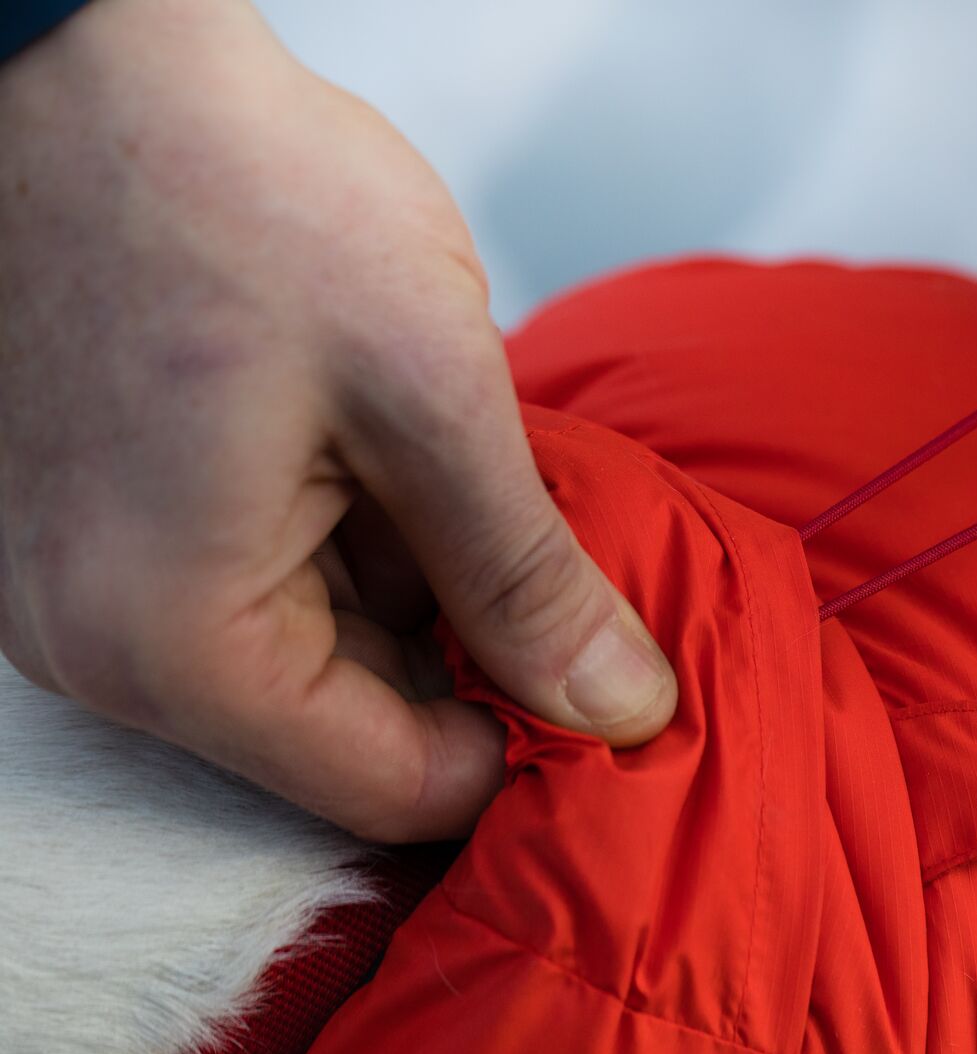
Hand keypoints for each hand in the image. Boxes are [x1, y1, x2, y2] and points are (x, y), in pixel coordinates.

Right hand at [0, 0, 676, 840]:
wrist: (87, 63)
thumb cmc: (238, 197)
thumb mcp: (428, 398)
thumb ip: (528, 579)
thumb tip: (623, 710)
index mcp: (173, 644)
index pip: (394, 789)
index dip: (524, 745)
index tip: (613, 678)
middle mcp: (102, 651)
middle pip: (349, 733)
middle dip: (473, 662)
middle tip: (562, 561)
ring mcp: (84, 593)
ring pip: (313, 659)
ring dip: (418, 593)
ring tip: (464, 477)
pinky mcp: (98, 532)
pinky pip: (257, 590)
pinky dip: (352, 546)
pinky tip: (397, 457)